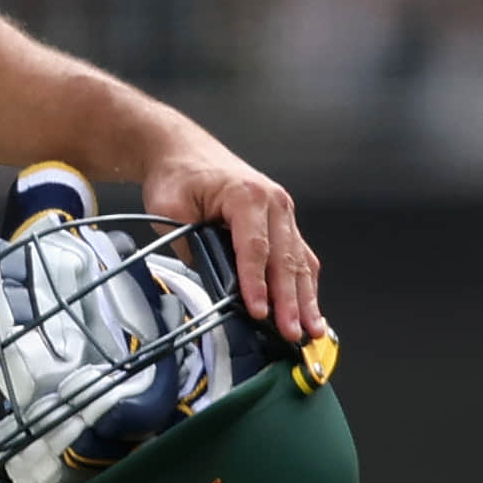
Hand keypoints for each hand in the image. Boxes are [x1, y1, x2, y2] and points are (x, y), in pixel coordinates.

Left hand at [137, 124, 324, 345]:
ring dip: (306, 299)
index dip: (257, 283)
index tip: (258, 311)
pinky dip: (305, 285)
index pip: (255, 247)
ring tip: (311, 330)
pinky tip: (311, 309)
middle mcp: (273, 201)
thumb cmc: (177, 177)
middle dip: (290, 301)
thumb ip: (192, 246)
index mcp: (246, 194)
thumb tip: (214, 284)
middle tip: (291, 332)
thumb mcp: (170, 210)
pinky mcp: (282, 222)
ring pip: (299, 260)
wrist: (180, 150)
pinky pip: (300, 255)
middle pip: (285, 258)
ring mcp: (282, 211)